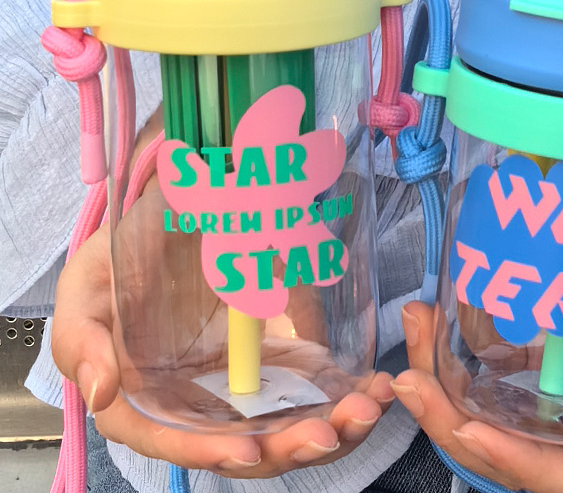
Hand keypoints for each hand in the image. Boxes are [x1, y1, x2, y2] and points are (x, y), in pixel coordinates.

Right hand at [52, 115, 394, 477]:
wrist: (169, 218)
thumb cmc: (117, 259)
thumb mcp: (86, 290)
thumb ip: (84, 339)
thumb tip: (102, 393)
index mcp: (147, 398)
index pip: (177, 439)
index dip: (210, 449)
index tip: (250, 448)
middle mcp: (200, 400)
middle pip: (245, 441)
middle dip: (289, 446)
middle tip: (330, 431)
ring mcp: (244, 378)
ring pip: (288, 420)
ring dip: (330, 426)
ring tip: (366, 409)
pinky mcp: (280, 351)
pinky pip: (314, 382)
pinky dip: (346, 390)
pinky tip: (374, 385)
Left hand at [392, 199, 562, 492]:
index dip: (517, 465)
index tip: (468, 431)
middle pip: (515, 446)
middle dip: (454, 423)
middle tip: (405, 378)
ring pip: (496, 403)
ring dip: (445, 377)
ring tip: (414, 325)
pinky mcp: (558, 346)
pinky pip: (502, 359)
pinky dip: (463, 343)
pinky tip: (436, 310)